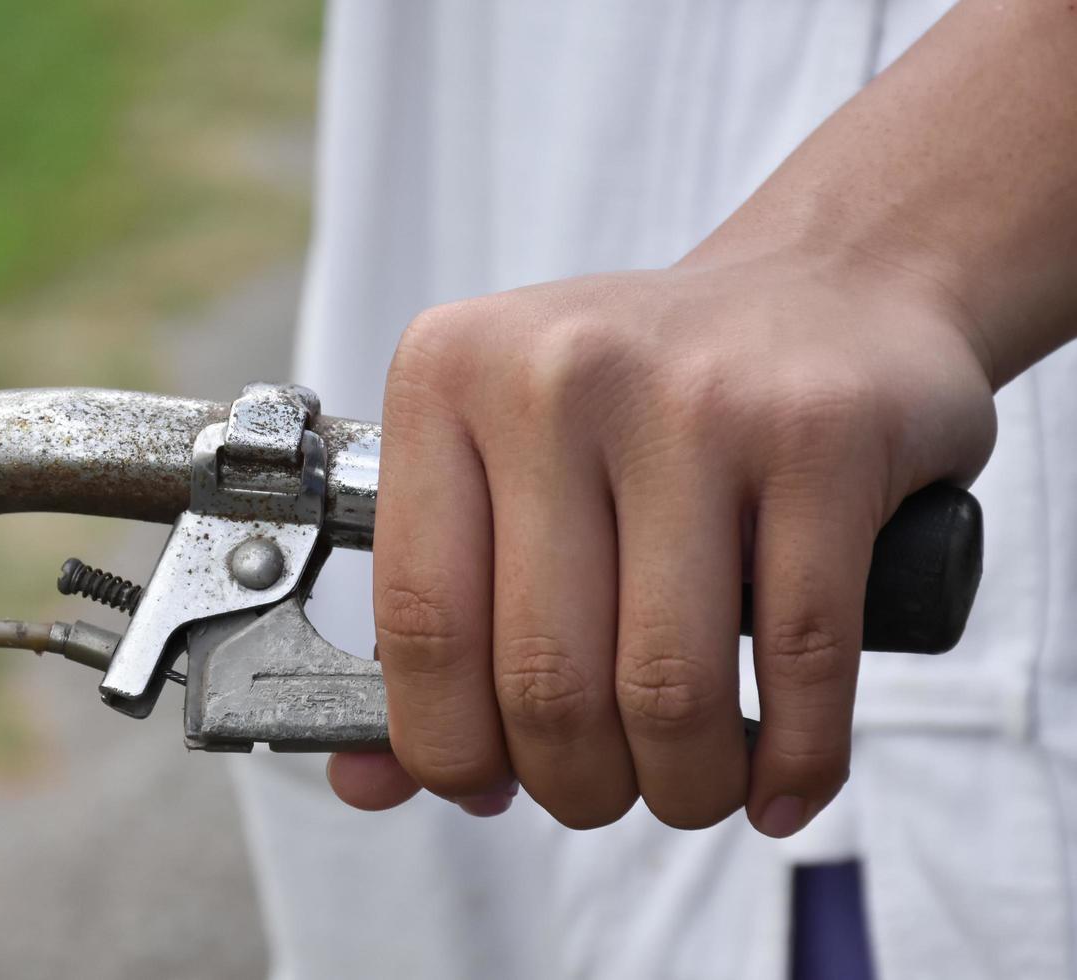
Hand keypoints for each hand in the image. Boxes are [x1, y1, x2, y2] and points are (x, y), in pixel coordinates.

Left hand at [328, 246, 995, 834]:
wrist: (828, 291)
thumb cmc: (643, 405)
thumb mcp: (510, 470)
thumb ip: (434, 617)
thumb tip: (366, 779)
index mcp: (449, 376)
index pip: (417, 618)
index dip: (442, 742)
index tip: (477, 784)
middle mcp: (558, 374)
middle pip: (544, 675)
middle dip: (571, 783)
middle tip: (595, 792)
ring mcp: (697, 400)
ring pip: (668, 688)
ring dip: (680, 786)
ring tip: (687, 786)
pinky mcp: (821, 437)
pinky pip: (799, 659)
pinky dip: (791, 760)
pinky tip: (777, 785)